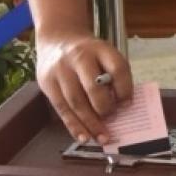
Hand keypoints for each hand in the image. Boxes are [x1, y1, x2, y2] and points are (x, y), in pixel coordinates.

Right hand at [35, 29, 133, 143]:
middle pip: (93, 87)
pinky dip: (74, 126)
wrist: (57, 39)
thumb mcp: (105, 54)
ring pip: (76, 102)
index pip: (117, 67)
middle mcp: (78, 57)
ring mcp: (60, 70)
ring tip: (103, 137)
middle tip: (113, 120)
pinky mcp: (47, 83)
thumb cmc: (88, 53)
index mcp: (99, 48)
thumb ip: (115, 76)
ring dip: (90, 124)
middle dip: (105, 108)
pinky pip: (62, 109)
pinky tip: (84, 137)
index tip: (128, 104)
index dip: (125, 88)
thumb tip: (123, 107)